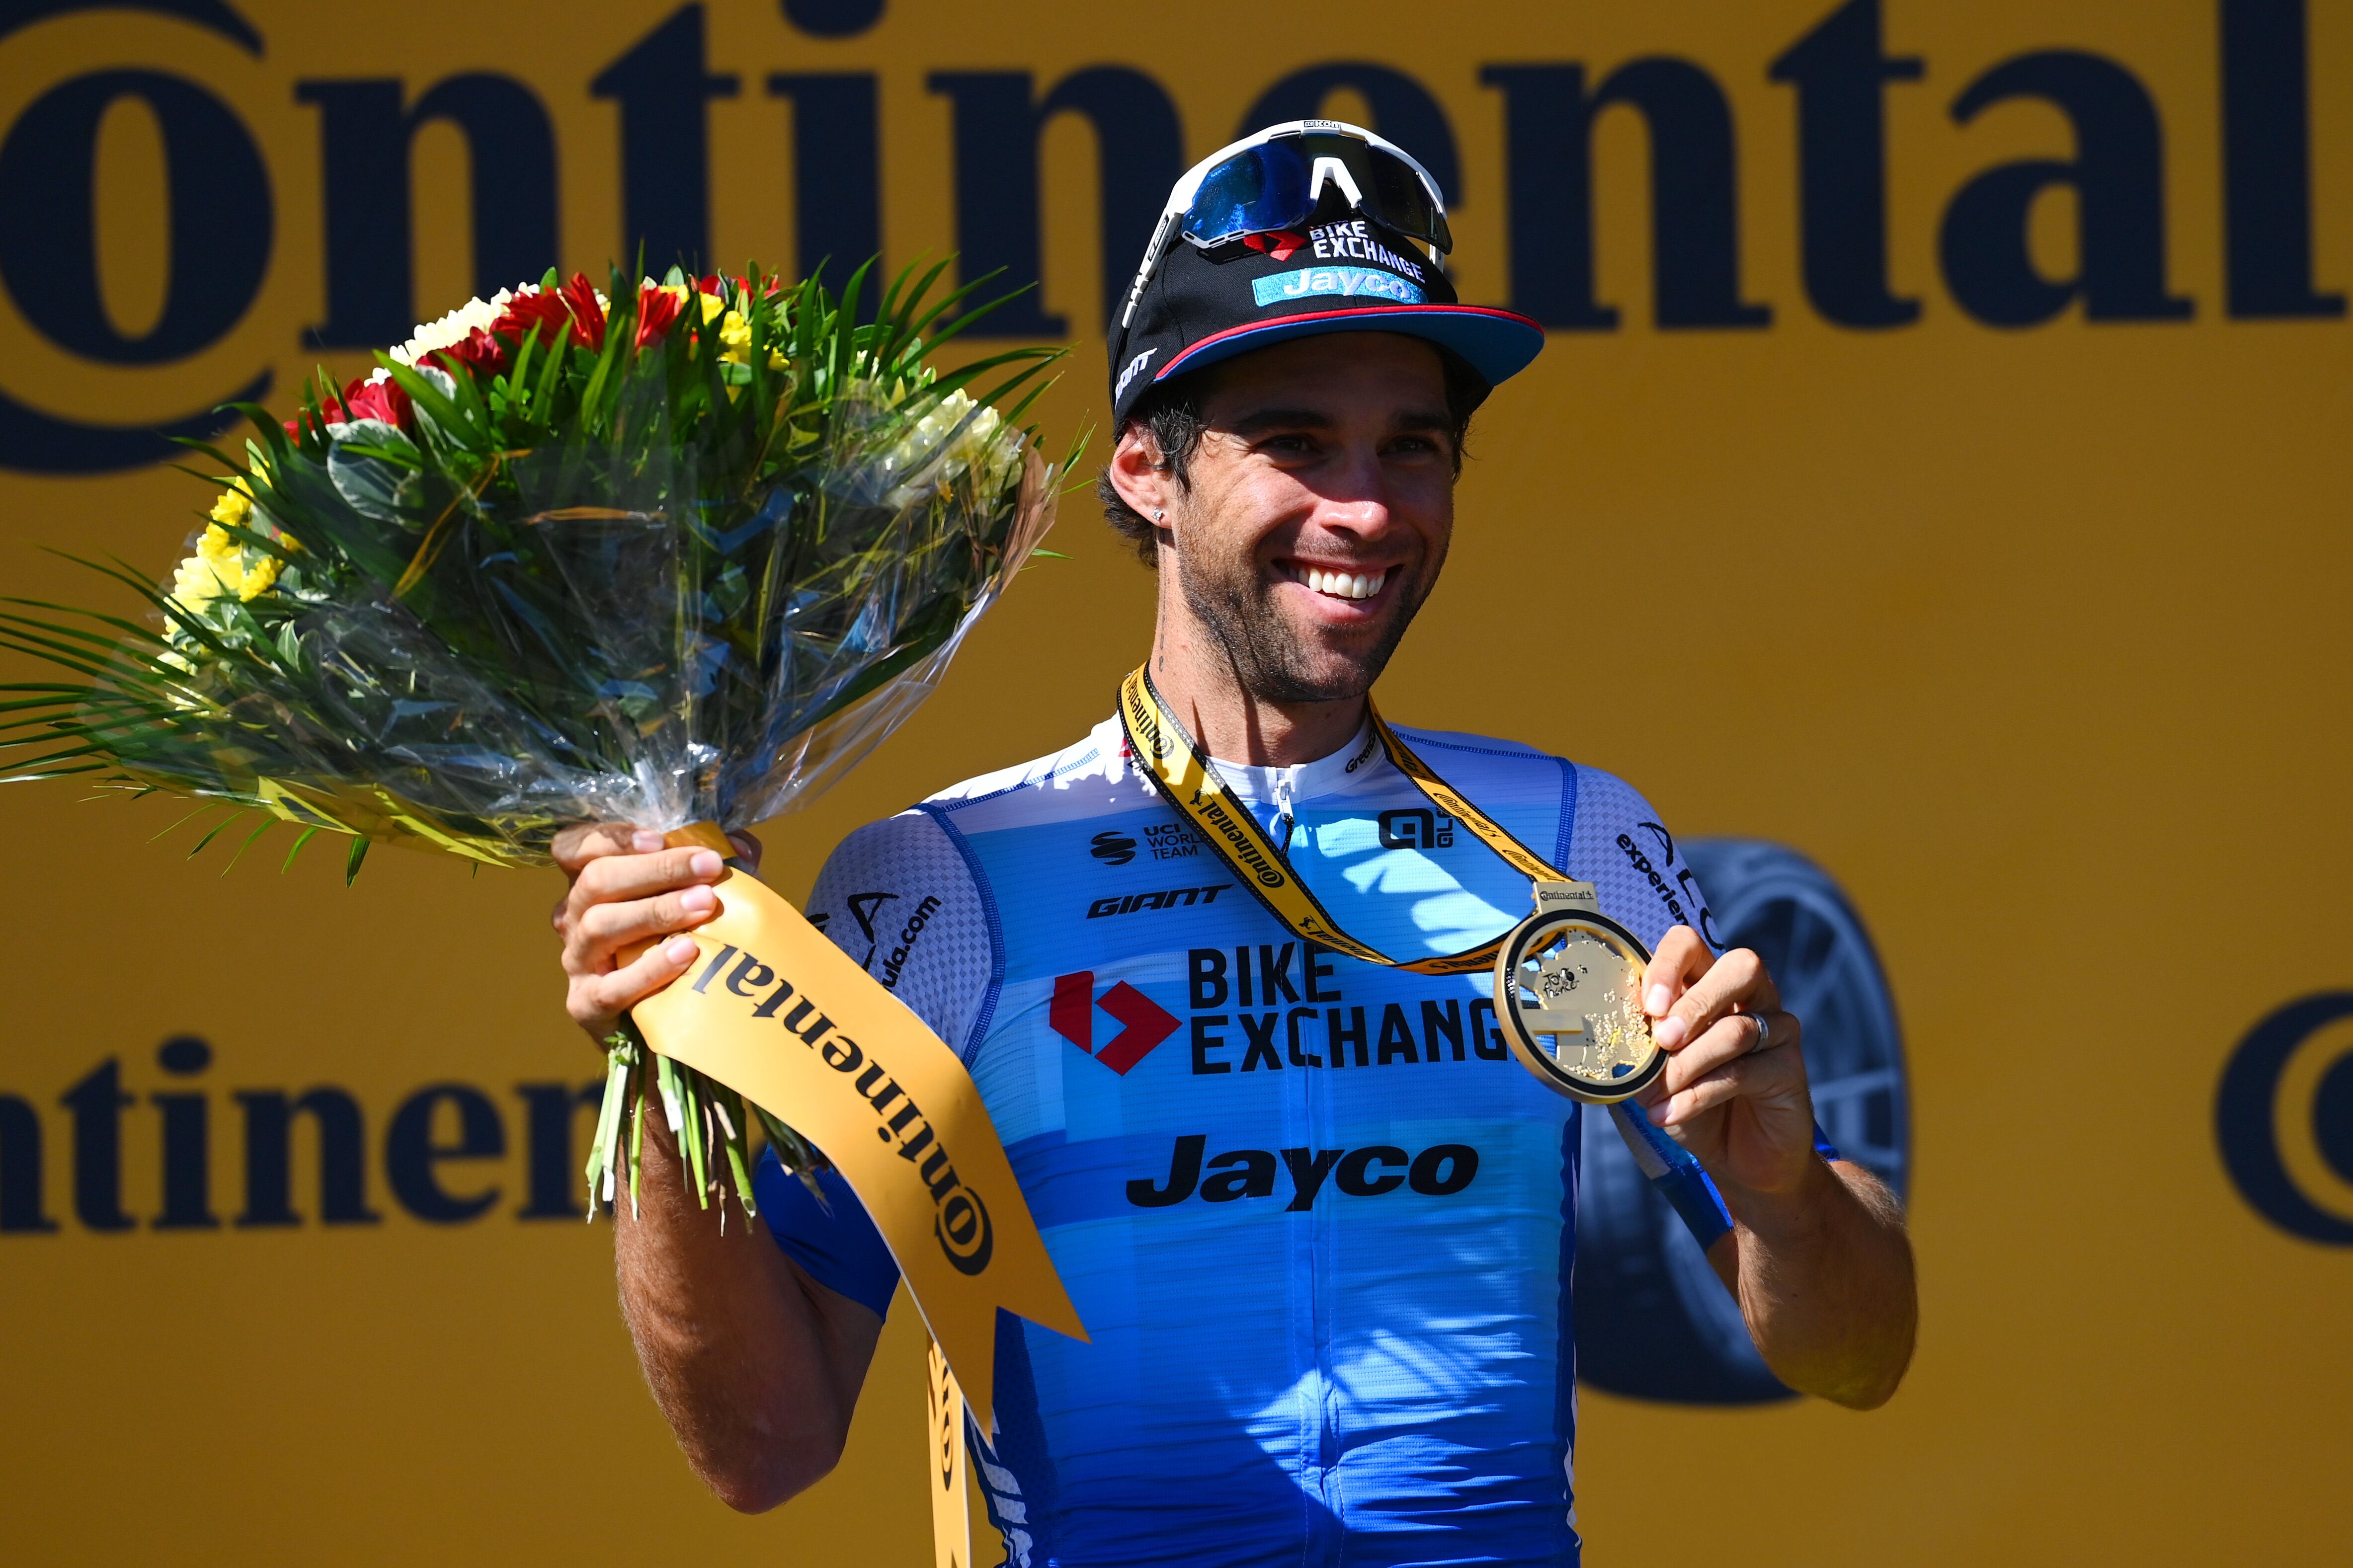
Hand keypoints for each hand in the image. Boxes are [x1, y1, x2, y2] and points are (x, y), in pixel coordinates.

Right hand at [551, 824, 762, 1043]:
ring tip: (705, 904)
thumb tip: (740, 846)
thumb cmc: (676, 946)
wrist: (665, 1022)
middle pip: (596, 880)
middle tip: (709, 866)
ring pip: (600, 925)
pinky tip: (686, 952)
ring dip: (656, 911)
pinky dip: (650, 967)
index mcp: (591, 883)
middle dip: (656, 870)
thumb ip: (709, 866)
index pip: (573, 847)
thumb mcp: (691, 897)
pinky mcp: (585, 1004)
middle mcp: (574, 917)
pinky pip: (612, 986)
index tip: (659, 839)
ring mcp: (577, 961)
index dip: (609, 837)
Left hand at [1636, 926, 1814, 1195]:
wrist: (1739, 1158)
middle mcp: (1751, 996)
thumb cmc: (1692, 1101)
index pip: (1691, 945)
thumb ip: (1640, 1046)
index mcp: (1710, 982)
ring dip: (1688, 1063)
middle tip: (1662, 1039)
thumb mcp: (1656, 1072)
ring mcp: (1778, 1029)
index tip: (1648, 1006)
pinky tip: (1668, 1113)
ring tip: (1657, 1094)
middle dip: (1694, 1003)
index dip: (1668, 965)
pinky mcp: (1790, 1069)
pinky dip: (1698, 1095)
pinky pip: (1743, 1073)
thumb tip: (1612, 1037)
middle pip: (1738, 967)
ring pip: (1738, 1028)